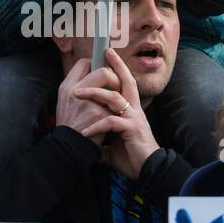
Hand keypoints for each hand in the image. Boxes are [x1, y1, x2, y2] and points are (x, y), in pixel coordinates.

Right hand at [55, 56, 119, 144]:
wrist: (68, 148)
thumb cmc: (69, 125)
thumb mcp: (64, 102)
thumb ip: (77, 87)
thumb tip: (95, 75)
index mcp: (66, 87)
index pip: (83, 63)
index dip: (95, 65)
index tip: (102, 72)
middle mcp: (74, 91)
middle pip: (103, 71)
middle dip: (114, 78)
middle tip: (115, 86)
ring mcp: (88, 102)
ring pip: (113, 87)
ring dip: (118, 91)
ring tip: (116, 99)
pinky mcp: (99, 114)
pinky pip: (116, 104)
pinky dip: (116, 110)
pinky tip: (114, 116)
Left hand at [79, 47, 159, 178]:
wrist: (147, 171)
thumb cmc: (130, 158)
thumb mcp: (110, 146)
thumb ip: (100, 139)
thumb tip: (86, 142)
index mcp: (129, 110)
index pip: (124, 85)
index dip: (117, 71)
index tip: (107, 57)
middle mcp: (134, 110)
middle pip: (126, 81)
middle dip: (116, 66)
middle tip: (106, 52)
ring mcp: (134, 118)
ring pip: (115, 98)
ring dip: (94, 93)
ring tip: (76, 94)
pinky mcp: (132, 129)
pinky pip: (111, 122)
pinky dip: (96, 125)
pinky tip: (85, 132)